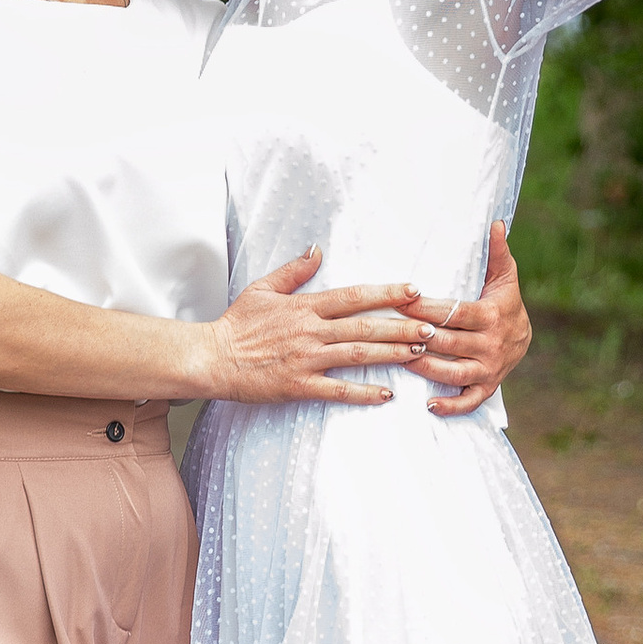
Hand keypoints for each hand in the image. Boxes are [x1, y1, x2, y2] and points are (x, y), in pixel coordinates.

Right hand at [200, 251, 434, 405]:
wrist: (211, 357)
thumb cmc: (236, 325)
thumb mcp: (263, 289)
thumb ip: (294, 271)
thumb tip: (317, 250)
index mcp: (304, 306)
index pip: (353, 297)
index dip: (386, 294)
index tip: (412, 291)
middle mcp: (310, 331)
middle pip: (364, 327)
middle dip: (401, 326)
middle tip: (431, 327)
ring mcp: (306, 359)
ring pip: (358, 356)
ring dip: (391, 354)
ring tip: (418, 352)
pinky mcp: (299, 385)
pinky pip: (337, 390)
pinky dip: (363, 393)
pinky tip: (385, 393)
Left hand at [413, 222, 530, 417]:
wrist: (526, 337)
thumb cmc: (505, 301)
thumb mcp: (504, 276)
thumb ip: (496, 252)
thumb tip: (494, 222)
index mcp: (492, 315)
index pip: (454, 312)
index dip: (426, 308)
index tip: (399, 300)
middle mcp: (491, 344)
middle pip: (449, 342)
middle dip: (418, 336)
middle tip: (387, 331)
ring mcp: (489, 369)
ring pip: (454, 372)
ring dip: (427, 368)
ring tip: (400, 360)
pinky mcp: (488, 387)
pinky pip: (469, 401)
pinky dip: (451, 406)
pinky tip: (429, 404)